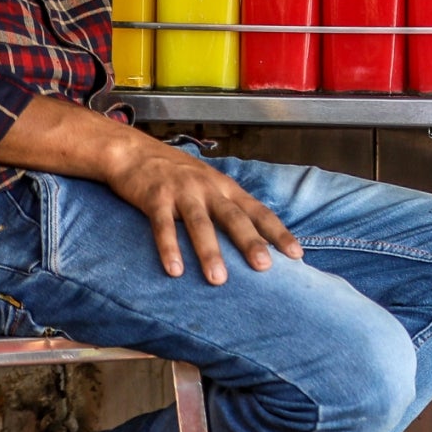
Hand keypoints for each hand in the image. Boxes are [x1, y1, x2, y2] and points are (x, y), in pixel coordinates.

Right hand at [105, 133, 302, 284]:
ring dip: (209, 252)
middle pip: (234, 218)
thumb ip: (229, 207)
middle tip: (264, 267)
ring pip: (200, 224)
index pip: (259, 212)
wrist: (134, 152)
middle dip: (250, 242)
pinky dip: (169, 248)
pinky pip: (163, 226)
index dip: (278, 233)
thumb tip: (255, 240)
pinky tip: (175, 270)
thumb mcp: (210, 185)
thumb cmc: (177, 175)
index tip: (297, 254)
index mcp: (226, 188)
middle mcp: (209, 189)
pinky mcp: (155, 198)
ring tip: (218, 279)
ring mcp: (182, 192)